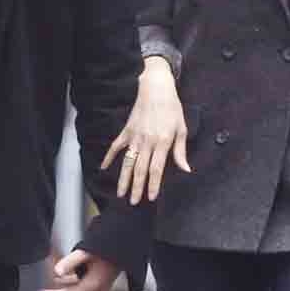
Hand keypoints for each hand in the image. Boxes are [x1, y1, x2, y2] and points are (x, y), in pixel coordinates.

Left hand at [31, 250, 119, 290]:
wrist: (126, 243)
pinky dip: (67, 286)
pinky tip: (57, 281)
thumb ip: (71, 262)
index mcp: (94, 286)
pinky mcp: (98, 280)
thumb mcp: (87, 251)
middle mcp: (96, 289)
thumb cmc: (108, 245)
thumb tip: (56, 273)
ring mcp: (98, 286)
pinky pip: (79, 287)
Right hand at [101, 58, 190, 203]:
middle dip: (137, 187)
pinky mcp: (127, 130)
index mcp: (162, 142)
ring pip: (128, 162)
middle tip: (133, 202)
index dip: (153, 185)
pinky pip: (116, 146)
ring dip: (123, 178)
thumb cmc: (171, 108)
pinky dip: (109, 157)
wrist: (155, 88)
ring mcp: (135, 136)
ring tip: (121, 193)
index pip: (156, 169)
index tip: (150, 197)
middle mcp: (147, 141)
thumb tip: (186, 169)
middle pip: (140, 169)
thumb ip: (180, 151)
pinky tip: (103, 168)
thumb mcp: (181, 128)